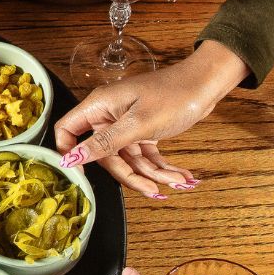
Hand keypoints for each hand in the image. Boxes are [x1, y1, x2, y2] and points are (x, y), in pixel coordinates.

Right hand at [54, 42, 249, 198]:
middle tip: (152, 190)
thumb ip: (105, 143)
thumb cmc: (173, 95)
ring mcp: (127, 123)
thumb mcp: (138, 124)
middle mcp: (110, 115)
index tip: (81, 176)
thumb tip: (71, 158)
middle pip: (106, 155)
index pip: (68, 131)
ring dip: (153, 174)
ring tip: (177, 183)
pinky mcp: (144, 130)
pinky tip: (180, 177)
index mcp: (100, 107)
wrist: (205, 84)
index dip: (70, 154)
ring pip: (130, 159)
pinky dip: (161, 167)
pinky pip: (146, 155)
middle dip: (131, 175)